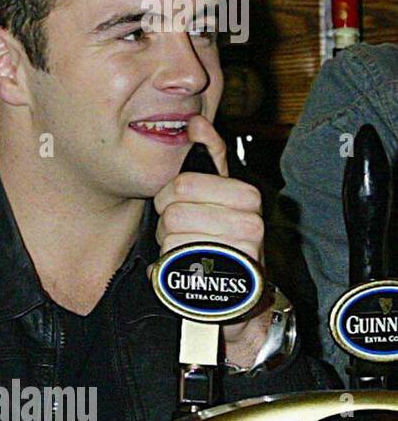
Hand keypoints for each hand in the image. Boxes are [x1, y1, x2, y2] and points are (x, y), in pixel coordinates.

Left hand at [153, 115, 268, 367]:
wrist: (237, 299)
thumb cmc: (220, 240)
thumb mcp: (215, 194)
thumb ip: (208, 157)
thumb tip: (196, 120)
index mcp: (246, 195)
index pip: (182, 184)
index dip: (170, 196)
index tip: (181, 205)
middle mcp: (251, 223)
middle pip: (174, 211)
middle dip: (169, 223)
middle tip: (185, 233)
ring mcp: (242, 254)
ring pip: (173, 238)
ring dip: (171, 247)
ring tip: (190, 252)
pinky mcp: (225, 284)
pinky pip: (177, 267)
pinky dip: (172, 270)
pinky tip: (188, 271)